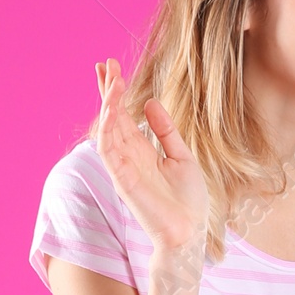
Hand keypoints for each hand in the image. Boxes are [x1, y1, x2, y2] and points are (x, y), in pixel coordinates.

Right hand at [93, 58, 208, 257]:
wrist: (190, 232)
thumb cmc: (188, 201)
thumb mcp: (182, 156)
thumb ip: (166, 130)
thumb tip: (150, 102)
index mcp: (143, 151)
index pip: (124, 116)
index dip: (116, 92)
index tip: (111, 67)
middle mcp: (130, 157)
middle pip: (112, 117)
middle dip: (108, 90)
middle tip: (105, 63)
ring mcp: (123, 168)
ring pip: (108, 128)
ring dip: (108, 103)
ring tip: (111, 78)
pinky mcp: (122, 180)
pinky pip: (108, 149)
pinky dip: (107, 127)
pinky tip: (112, 108)